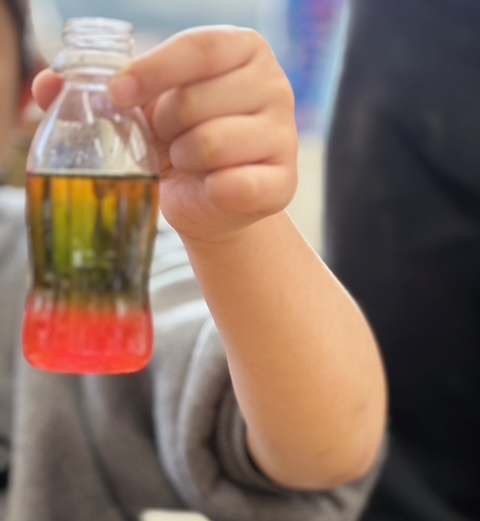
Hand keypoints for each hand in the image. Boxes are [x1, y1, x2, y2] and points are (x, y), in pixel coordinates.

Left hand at [33, 27, 297, 242]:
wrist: (210, 201)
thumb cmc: (180, 145)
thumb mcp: (145, 113)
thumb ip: (101, 95)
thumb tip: (45, 85)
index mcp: (243, 52)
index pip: (198, 49)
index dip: (152, 72)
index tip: (117, 95)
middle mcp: (274, 86)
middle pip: (199, 101)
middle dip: (167, 129)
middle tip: (169, 142)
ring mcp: (284, 135)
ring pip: (212, 143)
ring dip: (185, 161)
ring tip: (190, 163)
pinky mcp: (285, 182)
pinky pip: (237, 185)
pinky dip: (211, 191)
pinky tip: (211, 188)